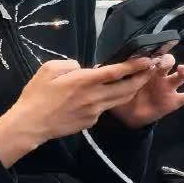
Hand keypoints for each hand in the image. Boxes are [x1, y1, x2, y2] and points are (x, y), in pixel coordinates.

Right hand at [0, 57, 153, 166]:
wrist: (32, 124)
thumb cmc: (37, 94)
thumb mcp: (49, 69)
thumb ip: (69, 64)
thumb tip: (82, 67)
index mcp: (84, 81)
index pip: (116, 71)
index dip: (134, 65)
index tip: (147, 59)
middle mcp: (94, 96)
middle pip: (127, 87)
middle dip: (142, 78)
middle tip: (151, 69)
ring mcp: (95, 111)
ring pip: (121, 100)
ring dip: (132, 89)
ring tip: (138, 80)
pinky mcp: (92, 121)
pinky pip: (105, 108)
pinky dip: (110, 100)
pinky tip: (106, 95)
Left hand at [111, 53, 183, 128]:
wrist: (127, 116)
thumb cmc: (121, 94)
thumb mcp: (114, 83)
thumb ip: (108, 73)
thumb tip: (96, 66)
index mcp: (146, 68)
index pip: (152, 55)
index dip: (151, 52)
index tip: (148, 53)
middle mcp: (160, 74)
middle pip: (169, 60)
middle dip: (166, 60)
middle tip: (159, 63)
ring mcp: (170, 86)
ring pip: (182, 74)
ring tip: (183, 71)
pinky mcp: (175, 101)